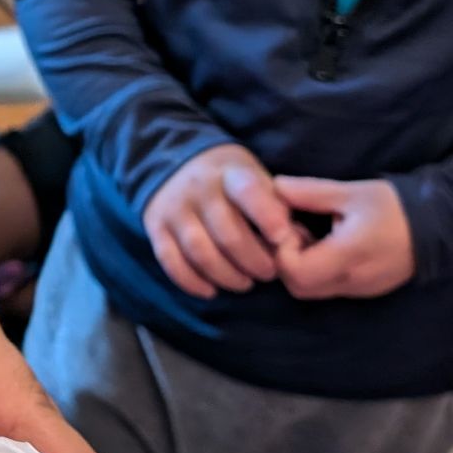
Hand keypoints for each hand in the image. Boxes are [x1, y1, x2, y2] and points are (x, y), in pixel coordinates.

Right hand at [144, 145, 301, 295]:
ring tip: (245, 283)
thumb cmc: (229, 179)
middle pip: (227, 232)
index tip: (283, 239)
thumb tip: (296, 242)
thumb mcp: (254, 175)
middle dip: (254, 260)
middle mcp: (199, 188)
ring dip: (227, 275)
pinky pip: (171, 262)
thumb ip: (274, 205)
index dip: (267, 217)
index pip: (249, 191)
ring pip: (200, 252)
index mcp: (230, 172)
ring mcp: (174, 208)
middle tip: (269, 273)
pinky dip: (192, 282)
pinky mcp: (156, 227)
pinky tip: (212, 290)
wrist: (175, 162)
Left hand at [274, 176, 415, 298]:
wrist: (440, 228)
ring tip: (313, 235)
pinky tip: (328, 245)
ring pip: (312, 290)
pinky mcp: (364, 290)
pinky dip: (318, 270)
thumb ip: (311, 192)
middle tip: (297, 231)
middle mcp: (350, 280)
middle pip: (298, 286)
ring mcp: (358, 290)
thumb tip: (274, 186)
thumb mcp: (352, 192)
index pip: (294, 271)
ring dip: (301, 265)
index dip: (282, 249)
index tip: (291, 225)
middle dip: (287, 260)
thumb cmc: (395, 207)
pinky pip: (329, 288)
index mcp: (347, 256)